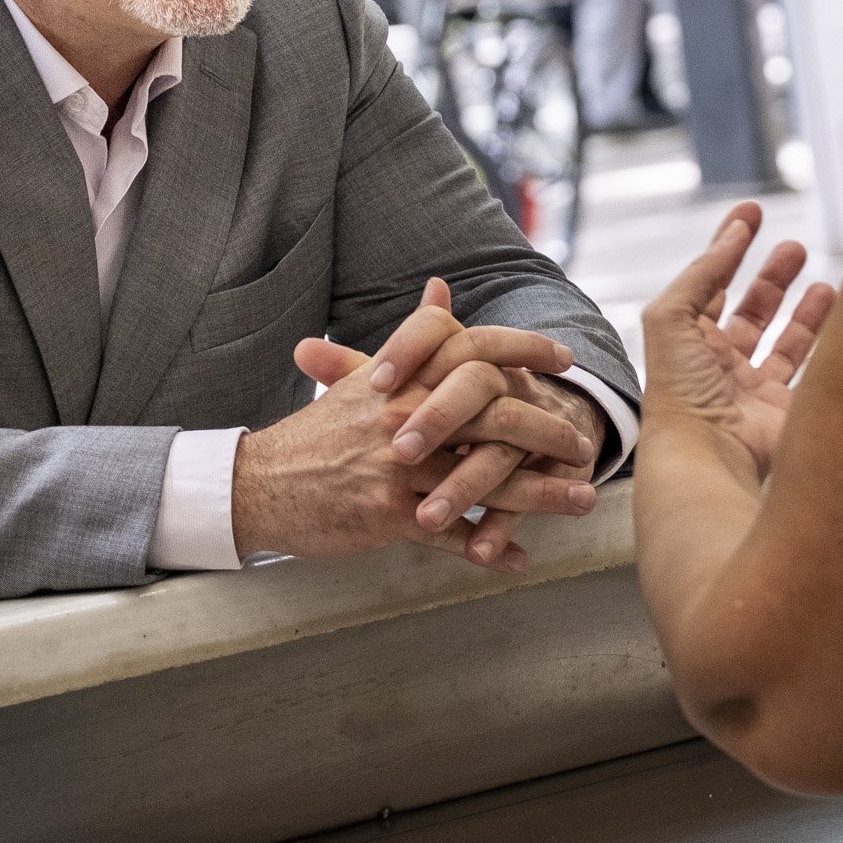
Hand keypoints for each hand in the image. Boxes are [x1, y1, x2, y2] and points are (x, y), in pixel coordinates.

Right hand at [243, 325, 591, 576]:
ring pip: (486, 479)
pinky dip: (489, 548)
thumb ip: (412, 337)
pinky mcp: (389, 514)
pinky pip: (453, 534)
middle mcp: (405, 415)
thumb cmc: (317, 434)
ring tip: (583, 498)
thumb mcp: (362, 376)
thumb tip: (440, 284)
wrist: (258, 485)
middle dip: (548, 428)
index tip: (565, 357)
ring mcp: (399, 466)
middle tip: (584, 442)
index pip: (473, 348)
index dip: (525, 348)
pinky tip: (518, 558)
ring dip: (542, 493)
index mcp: (401, 377)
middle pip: (495, 413)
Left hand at [641, 203, 831, 478]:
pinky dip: (828, 346)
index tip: (751, 214)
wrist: (708, 454)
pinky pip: (813, 373)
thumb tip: (733, 232)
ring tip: (824, 283)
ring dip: (806, 312)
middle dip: (772, 278)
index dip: (729, 248)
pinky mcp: (788, 414)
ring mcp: (756, 391)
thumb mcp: (674, 315)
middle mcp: (721, 366)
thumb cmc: (680, 389)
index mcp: (690, 341)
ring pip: (787, 343)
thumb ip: (703, 272)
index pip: (711, 285)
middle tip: (794, 247)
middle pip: (752, 312)